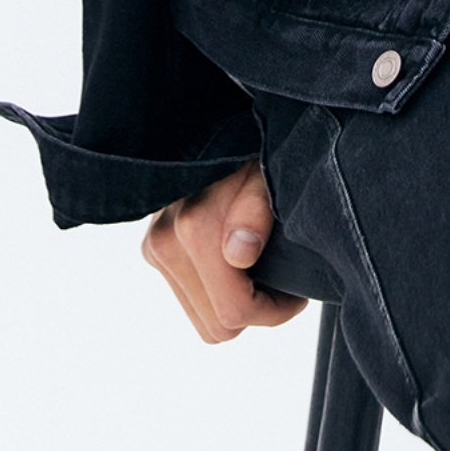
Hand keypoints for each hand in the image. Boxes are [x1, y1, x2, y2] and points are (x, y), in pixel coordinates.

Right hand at [140, 157, 310, 343]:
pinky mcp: (153, 249)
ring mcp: (155, 247)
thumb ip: (256, 210)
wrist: (221, 123)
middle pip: (217, 326)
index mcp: (193, 228)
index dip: (274, 311)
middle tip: (282, 279)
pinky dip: (217, 291)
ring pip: (202, 318)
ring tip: (261, 267)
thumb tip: (239, 254)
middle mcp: (165, 242)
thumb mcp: (270, 173)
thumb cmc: (256, 147)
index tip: (296, 292)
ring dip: (234, 302)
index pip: (233, 313)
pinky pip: (191, 299)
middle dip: (255, 309)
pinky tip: (236, 262)